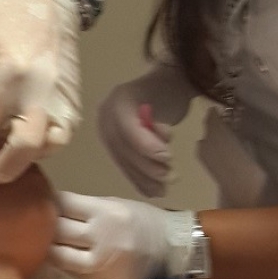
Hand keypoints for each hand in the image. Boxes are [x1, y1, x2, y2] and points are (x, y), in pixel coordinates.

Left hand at [0, 0, 80, 185]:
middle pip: (23, 148)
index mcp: (8, 78)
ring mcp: (61, 99)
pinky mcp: (74, 102)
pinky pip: (61, 136)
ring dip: (24, 162)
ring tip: (2, 164)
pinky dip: (43, 148)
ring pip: (48, 147)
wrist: (44, 1)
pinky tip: (24, 148)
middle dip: (1, 170)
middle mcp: (38, 93)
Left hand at [51, 191, 193, 278]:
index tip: (40, 202)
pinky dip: (65, 264)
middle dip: (44, 225)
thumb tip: (50, 209)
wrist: (173, 252)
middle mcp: (101, 239)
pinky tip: (62, 257)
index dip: (48, 203)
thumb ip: (83, 209)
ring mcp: (101, 265)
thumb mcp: (113, 205)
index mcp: (105, 213)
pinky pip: (73, 273)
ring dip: (49, 248)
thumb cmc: (141, 222)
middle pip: (57, 231)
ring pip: (58, 256)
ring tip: (42, 243)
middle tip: (36, 223)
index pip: (62, 204)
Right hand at [97, 65, 195, 197]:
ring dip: (143, 178)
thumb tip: (160, 156)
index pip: (127, 129)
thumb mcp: (170, 99)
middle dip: (146, 166)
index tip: (167, 158)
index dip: (145, 146)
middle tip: (170, 177)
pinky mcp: (114, 146)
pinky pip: (123, 165)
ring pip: (122, 161)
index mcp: (118, 101)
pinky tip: (152, 191)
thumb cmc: (171, 89)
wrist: (164, 87)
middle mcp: (106, 118)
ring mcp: (108, 133)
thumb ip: (163, 126)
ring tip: (164, 189)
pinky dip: (138, 180)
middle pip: (122, 149)